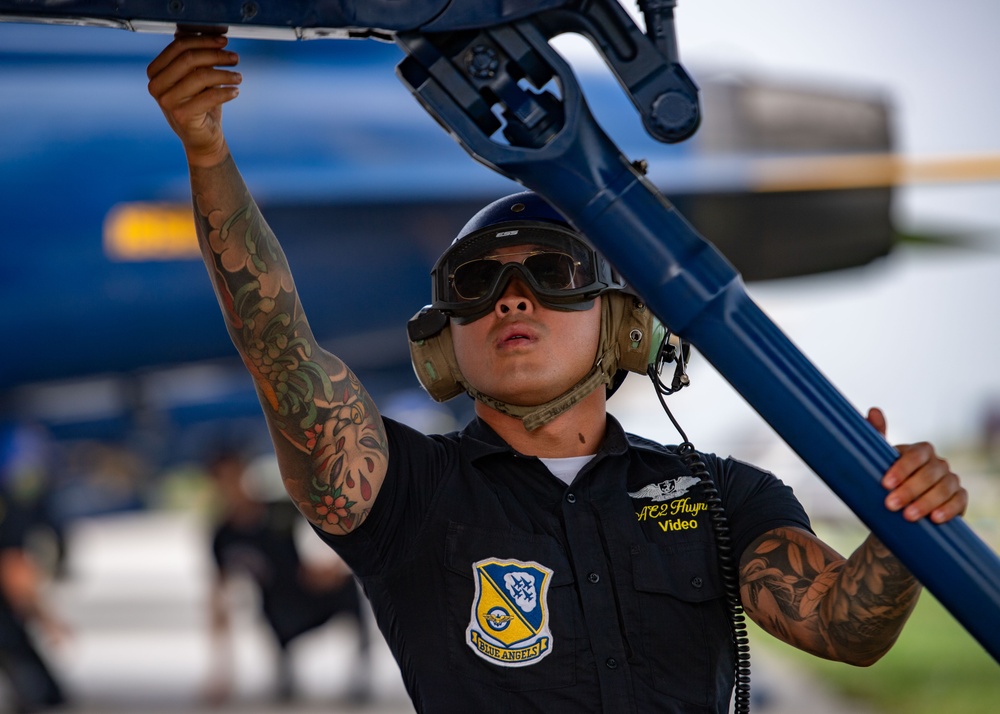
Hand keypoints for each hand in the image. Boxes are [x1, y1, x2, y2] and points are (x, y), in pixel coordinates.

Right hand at [146, 32, 241, 166]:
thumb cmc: (199, 105)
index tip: (223, 42)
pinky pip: (209, 96)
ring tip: (238, 76)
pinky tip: (235, 91)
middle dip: (216, 55)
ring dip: (224, 74)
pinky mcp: (182, 115)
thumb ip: (194, 56)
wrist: (202, 138)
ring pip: (200, 76)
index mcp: (155, 72)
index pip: (178, 46)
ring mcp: (166, 102)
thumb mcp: (195, 77)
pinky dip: (226, 91)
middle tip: (234, 58)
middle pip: (189, 59)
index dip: (203, 40)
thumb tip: (202, 30)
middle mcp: (156, 86)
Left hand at [867, 407, 967, 523]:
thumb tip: (874, 410)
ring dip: (925, 502)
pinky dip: (948, 510)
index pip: (915, 455)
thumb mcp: (878, 461)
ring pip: (944, 488)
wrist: (899, 510)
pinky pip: (959, 501)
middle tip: (890, 505)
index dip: (902, 469)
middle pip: (929, 474)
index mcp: (919, 451)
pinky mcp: (959, 497)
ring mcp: (950, 480)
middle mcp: (938, 463)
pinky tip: (935, 519)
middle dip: (909, 490)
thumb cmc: (888, 481)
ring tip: (908, 516)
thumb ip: (876, 436)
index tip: (885, 484)